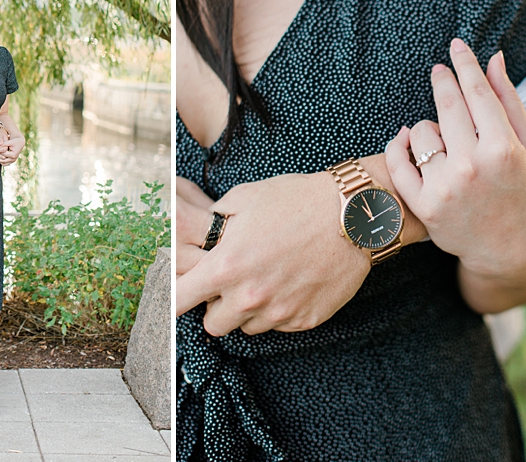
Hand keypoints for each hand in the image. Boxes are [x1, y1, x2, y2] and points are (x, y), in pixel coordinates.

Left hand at [0, 126, 24, 165]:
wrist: (19, 143)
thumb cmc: (14, 141)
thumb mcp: (9, 142)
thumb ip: (3, 144)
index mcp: (13, 155)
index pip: (3, 154)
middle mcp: (13, 159)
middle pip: (1, 159)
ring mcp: (12, 161)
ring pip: (2, 162)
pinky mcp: (11, 162)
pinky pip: (3, 163)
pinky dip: (0, 160)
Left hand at [176, 172, 371, 335]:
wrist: (351, 215)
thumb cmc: (295, 200)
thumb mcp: (243, 198)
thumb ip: (216, 222)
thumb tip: (207, 233)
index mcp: (225, 266)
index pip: (180, 299)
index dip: (173, 298)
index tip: (176, 296)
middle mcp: (248, 297)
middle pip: (213, 324)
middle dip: (216, 306)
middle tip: (231, 284)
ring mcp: (278, 312)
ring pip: (247, 327)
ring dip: (249, 310)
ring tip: (266, 278)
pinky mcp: (305, 319)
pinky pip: (279, 324)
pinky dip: (279, 310)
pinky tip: (291, 283)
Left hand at [385, 39, 525, 282]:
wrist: (510, 250)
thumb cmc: (522, 191)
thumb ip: (509, 102)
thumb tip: (494, 58)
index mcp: (503, 149)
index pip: (478, 94)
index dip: (465, 65)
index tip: (455, 45)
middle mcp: (472, 167)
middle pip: (447, 106)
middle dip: (442, 81)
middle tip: (439, 70)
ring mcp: (445, 187)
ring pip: (420, 132)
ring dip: (428, 127)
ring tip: (444, 139)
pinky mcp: (423, 205)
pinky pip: (398, 162)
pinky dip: (398, 145)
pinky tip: (406, 138)